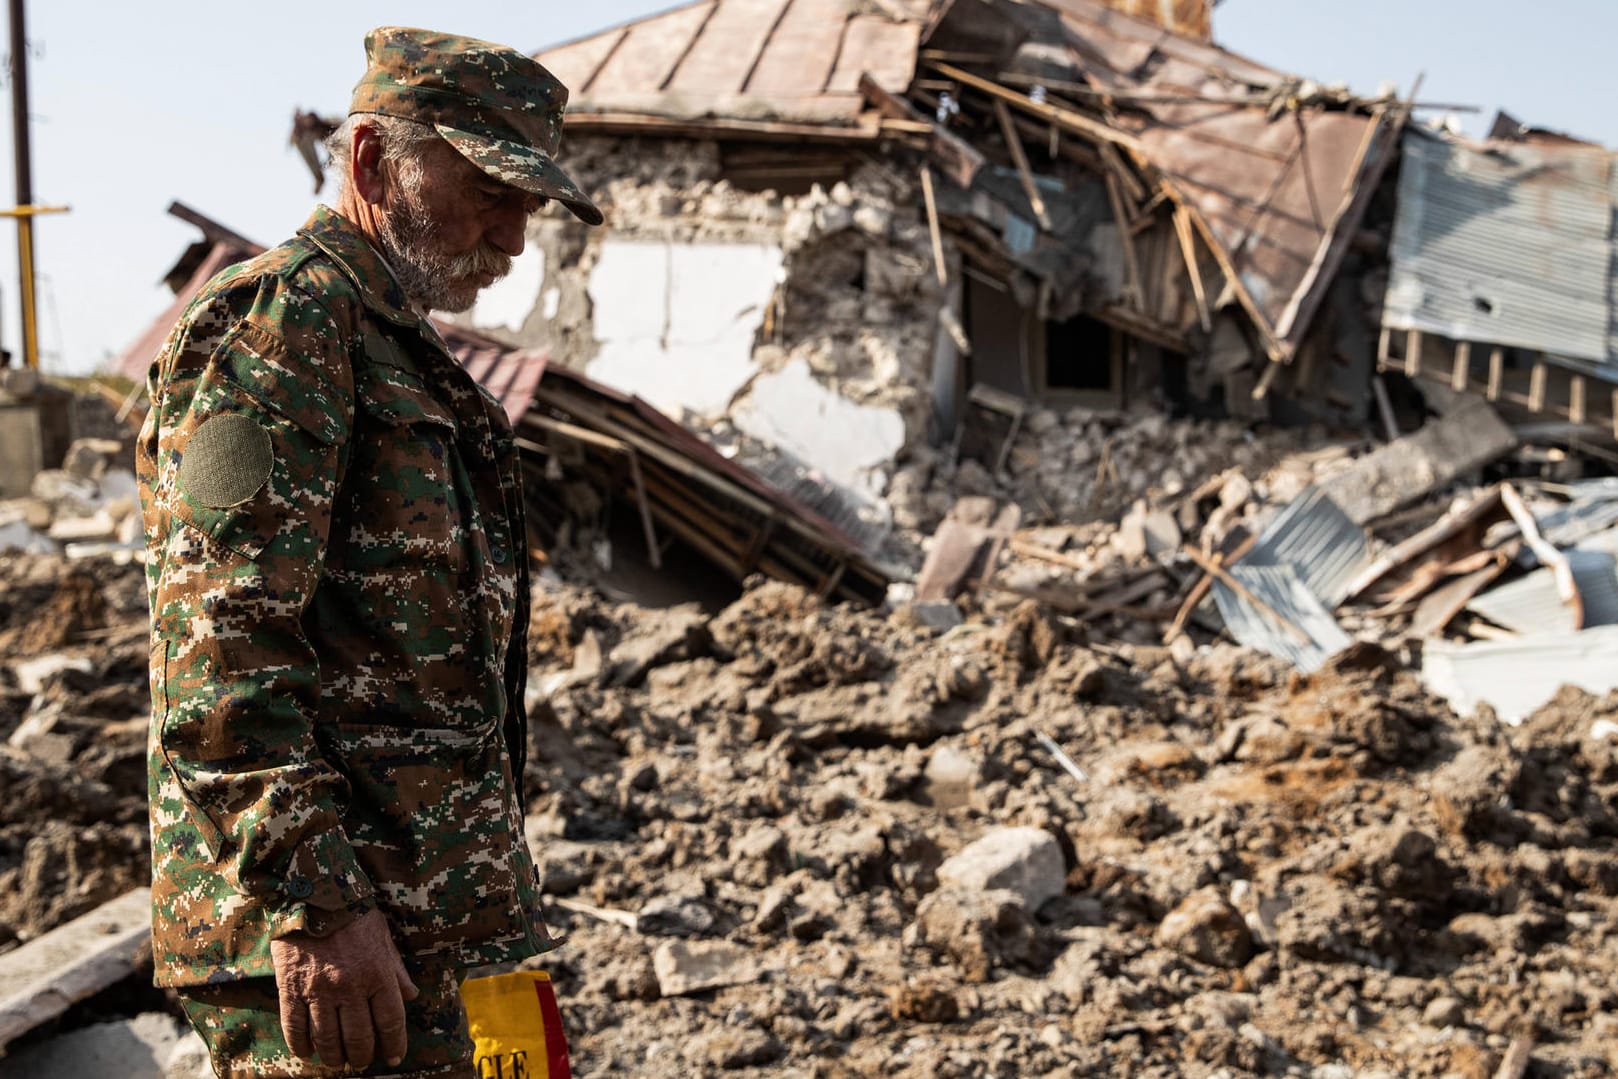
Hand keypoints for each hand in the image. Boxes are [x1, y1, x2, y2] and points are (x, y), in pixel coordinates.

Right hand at [271, 907, 419, 1069]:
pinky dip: (301, 1046)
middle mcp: (351, 986)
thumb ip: (396, 969)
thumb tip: (411, 996)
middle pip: (359, 1037)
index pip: (391, 1021)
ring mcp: (319, 990)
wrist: (313, 894)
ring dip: (333, 1057)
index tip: (393, 1058)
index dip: (394, 1045)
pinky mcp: (291, 989)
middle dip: (361, 1056)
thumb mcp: (384, 937)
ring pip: (327, 1039)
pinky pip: (295, 1028)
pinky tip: (307, 1052)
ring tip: (336, 1062)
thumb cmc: (354, 915)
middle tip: (360, 1063)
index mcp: (378, 973)